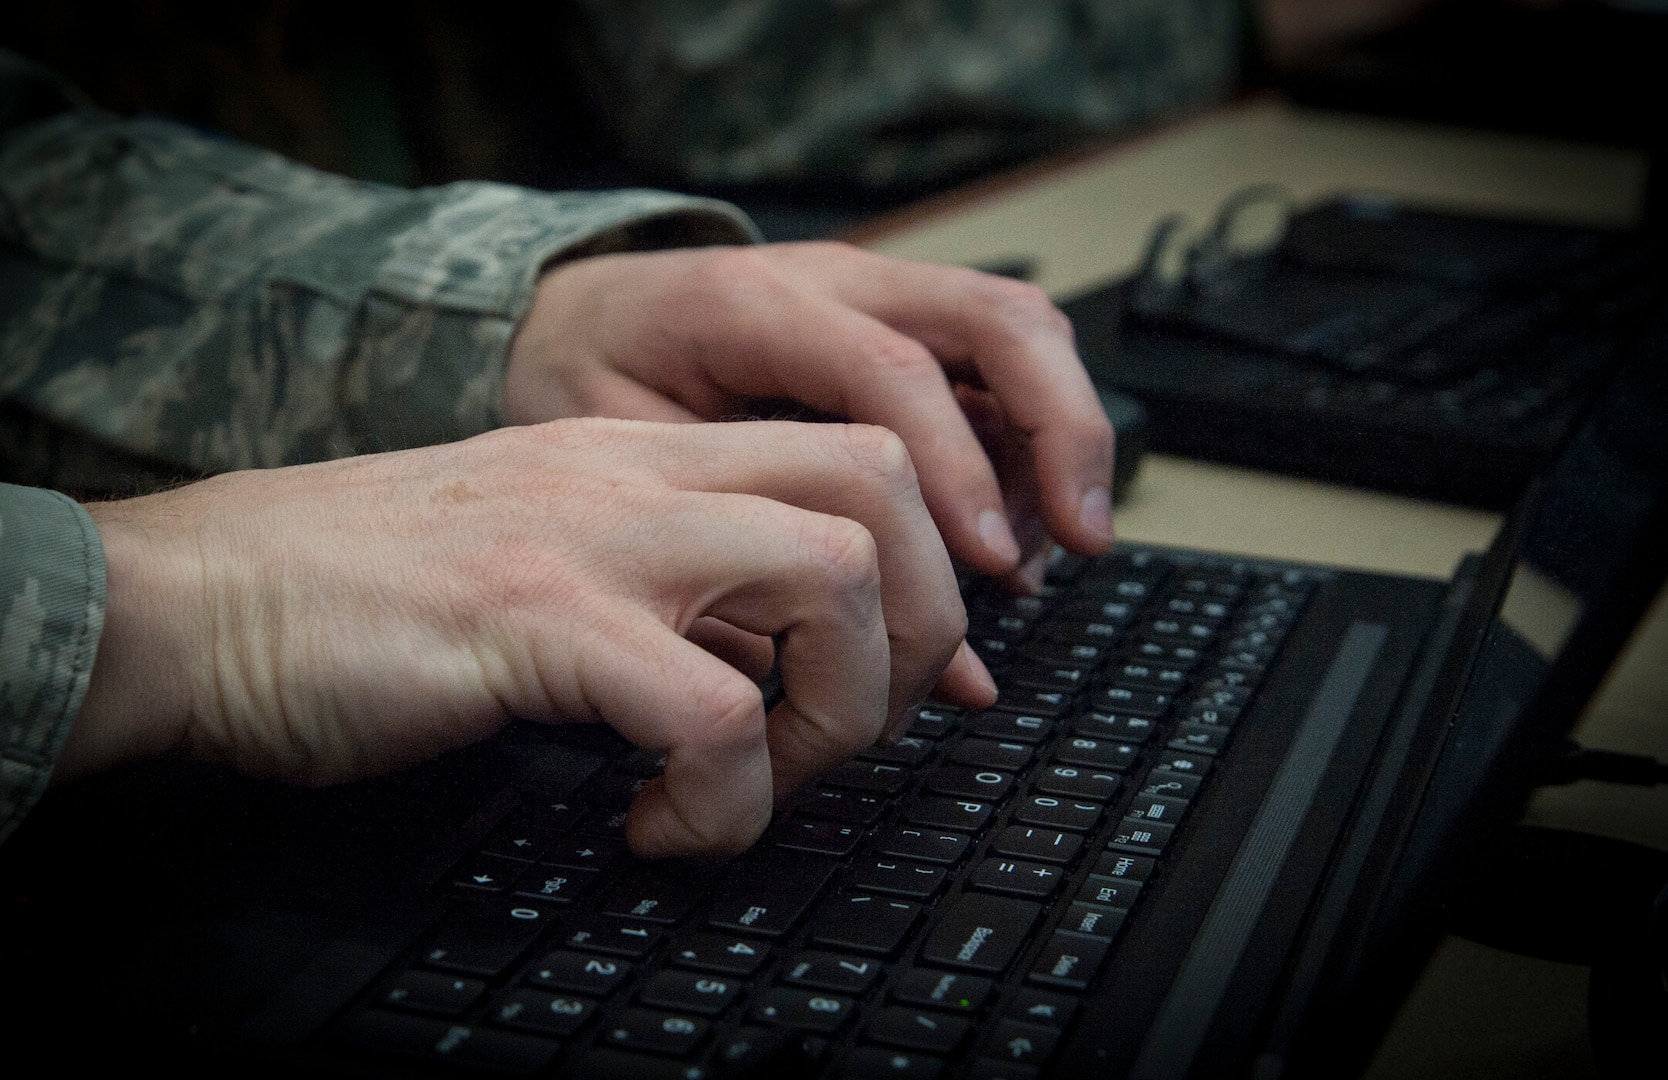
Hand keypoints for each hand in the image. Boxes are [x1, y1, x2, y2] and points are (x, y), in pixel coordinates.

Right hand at [67, 418, 994, 855]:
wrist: (202, 596)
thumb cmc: (366, 595)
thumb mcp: (553, 556)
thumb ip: (671, 587)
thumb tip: (782, 668)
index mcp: (649, 455)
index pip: (861, 452)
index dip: (922, 569)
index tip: (893, 677)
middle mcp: (640, 473)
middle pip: (885, 484)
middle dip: (916, 628)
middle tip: (843, 732)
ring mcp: (592, 534)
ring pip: (836, 573)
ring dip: (838, 711)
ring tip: (756, 783)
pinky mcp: (534, 617)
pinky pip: (714, 711)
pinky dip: (724, 798)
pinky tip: (659, 827)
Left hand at [503, 242, 1114, 588]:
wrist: (565, 313)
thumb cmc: (586, 386)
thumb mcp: (628, 471)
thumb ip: (737, 559)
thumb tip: (843, 657)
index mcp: (754, 306)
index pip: (892, 373)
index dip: (955, 470)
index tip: (991, 564)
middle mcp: (833, 282)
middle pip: (998, 318)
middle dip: (1063, 428)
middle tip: (1083, 536)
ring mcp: (875, 294)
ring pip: (1019, 327)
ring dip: (1061, 434)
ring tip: (1052, 547)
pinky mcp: (897, 323)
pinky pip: (996, 362)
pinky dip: (1027, 442)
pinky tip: (1011, 530)